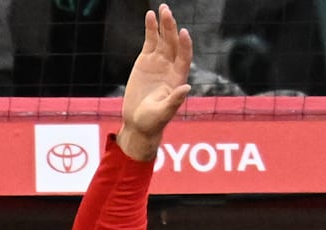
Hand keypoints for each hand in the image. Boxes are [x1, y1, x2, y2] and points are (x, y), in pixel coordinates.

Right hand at [118, 3, 192, 160]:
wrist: (139, 123)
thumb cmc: (153, 121)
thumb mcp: (164, 113)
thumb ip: (175, 101)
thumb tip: (186, 88)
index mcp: (178, 77)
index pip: (184, 56)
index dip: (184, 45)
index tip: (183, 33)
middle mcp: (171, 66)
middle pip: (173, 43)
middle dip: (171, 27)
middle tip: (167, 12)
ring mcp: (159, 61)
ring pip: (163, 39)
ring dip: (163, 24)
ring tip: (161, 9)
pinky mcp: (145, 61)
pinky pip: (150, 41)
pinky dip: (150, 29)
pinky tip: (150, 16)